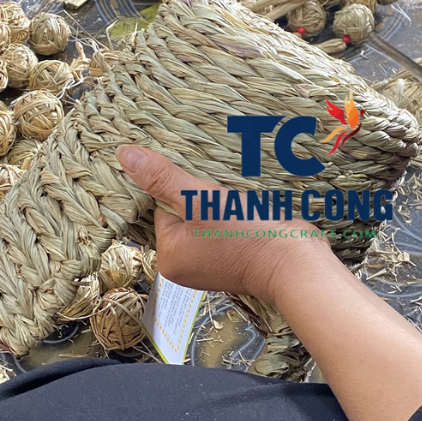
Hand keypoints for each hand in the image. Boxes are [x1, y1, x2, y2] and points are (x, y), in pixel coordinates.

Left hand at [117, 146, 331, 304]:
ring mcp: (212, 262)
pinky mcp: (235, 256)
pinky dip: (234, 212)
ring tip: (235, 200)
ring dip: (219, 201)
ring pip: (205, 216)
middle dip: (201, 195)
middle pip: (183, 211)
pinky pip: (224, 225)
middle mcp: (187, 264)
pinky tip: (246, 209)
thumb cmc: (247, 236)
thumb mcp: (200, 200)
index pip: (161, 208)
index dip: (179, 189)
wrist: (297, 263)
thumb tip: (124, 156)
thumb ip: (162, 178)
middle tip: (221, 193)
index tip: (200, 183)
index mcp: (170, 257)